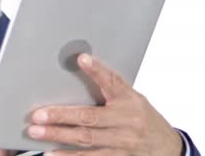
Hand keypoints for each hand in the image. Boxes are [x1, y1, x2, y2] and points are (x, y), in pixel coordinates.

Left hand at [27, 54, 182, 155]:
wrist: (167, 147)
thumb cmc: (143, 118)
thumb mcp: (132, 97)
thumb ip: (110, 86)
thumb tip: (82, 64)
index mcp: (129, 100)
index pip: (112, 81)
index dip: (97, 70)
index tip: (82, 58)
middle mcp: (126, 121)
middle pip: (89, 118)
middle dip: (61, 116)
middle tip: (37, 115)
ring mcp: (122, 143)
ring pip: (86, 140)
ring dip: (59, 137)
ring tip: (38, 134)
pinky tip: (53, 155)